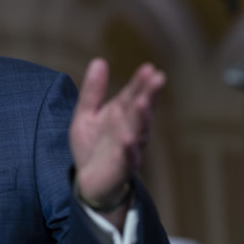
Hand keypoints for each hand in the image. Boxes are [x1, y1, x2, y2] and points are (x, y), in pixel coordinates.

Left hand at [70, 58, 165, 207]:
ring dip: (141, 118)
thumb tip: (99, 61)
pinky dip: (129, 149)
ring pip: (137, 132)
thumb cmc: (92, 146)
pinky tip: (129, 139)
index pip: (133, 95)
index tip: (149, 68)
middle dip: (149, 95)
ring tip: (143, 102)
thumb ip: (93, 91)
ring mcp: (128, 149)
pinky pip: (127, 158)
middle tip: (158, 78)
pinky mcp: (121, 168)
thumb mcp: (86, 114)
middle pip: (140, 110)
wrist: (88, 182)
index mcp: (122, 115)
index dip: (141, 82)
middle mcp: (130, 130)